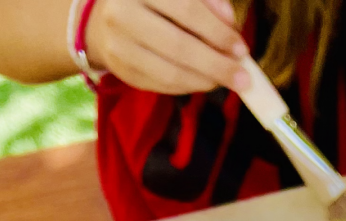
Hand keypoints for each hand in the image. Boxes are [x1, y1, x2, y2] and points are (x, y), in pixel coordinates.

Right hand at [84, 0, 245, 92]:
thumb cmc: (152, 1)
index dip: (217, 31)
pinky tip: (204, 82)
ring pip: (169, 72)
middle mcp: (122, 13)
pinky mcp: (121, 70)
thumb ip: (204, 0)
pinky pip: (161, 85)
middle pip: (178, 46)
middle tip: (242, 78)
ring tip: (227, 81)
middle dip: (216, 65)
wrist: (103, 17)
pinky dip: (188, 86)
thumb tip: (229, 22)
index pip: (186, 9)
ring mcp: (118, 45)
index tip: (241, 49)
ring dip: (205, 81)